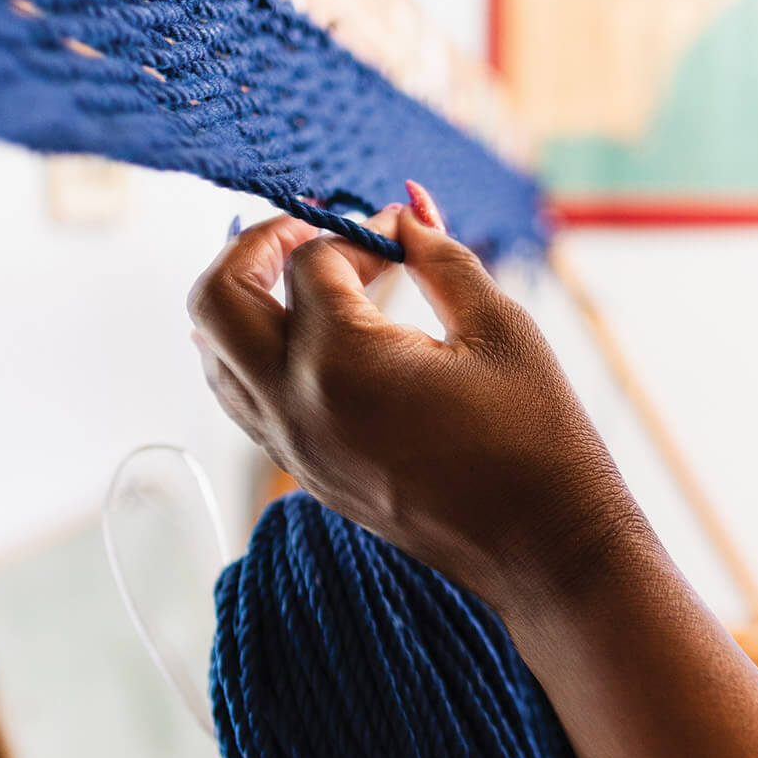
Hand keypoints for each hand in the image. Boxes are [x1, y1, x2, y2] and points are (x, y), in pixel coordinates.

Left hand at [187, 188, 637, 618]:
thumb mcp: (498, 327)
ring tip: (302, 279)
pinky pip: (242, 398)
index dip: (357, 229)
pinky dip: (251, 353)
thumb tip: (407, 208)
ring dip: (243, 300)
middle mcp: (295, 403)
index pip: (311, 262)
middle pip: (216, 298)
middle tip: (310, 230)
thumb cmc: (537, 436)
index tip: (400, 230)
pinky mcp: (302, 471)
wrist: (543, 549)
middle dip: (255, 245)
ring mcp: (291, 444)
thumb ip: (441, 256)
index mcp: (343, 361)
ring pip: (213, 353)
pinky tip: (302, 336)